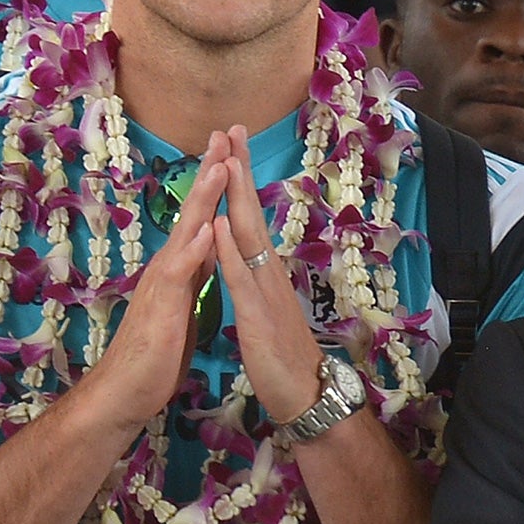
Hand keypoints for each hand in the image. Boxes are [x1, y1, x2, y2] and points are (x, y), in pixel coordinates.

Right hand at [75, 132, 225, 436]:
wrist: (127, 389)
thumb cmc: (156, 351)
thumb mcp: (184, 306)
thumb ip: (194, 277)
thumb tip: (207, 255)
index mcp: (182, 267)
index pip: (204, 217)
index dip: (218, 187)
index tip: (233, 152)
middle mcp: (170, 266)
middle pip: (194, 211)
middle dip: (210, 172)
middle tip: (224, 134)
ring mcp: (163, 282)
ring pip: (187, 231)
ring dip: (203, 198)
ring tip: (220, 164)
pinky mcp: (163, 305)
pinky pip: (179, 272)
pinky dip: (192, 248)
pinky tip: (205, 228)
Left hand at [211, 125, 324, 423]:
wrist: (305, 394)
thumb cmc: (282, 357)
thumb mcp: (263, 312)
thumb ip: (254, 281)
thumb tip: (246, 255)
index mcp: (265, 271)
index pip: (248, 217)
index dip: (239, 181)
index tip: (230, 145)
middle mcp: (268, 272)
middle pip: (251, 213)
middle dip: (240, 170)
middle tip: (232, 129)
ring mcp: (265, 290)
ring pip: (247, 236)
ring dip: (235, 197)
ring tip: (226, 161)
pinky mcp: (257, 314)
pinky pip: (239, 276)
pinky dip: (227, 248)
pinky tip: (219, 224)